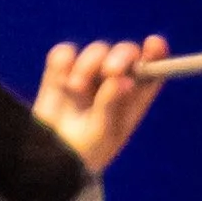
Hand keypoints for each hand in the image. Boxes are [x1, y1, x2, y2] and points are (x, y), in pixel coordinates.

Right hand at [33, 34, 168, 173]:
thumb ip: (111, 105)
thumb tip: (123, 80)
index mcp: (135, 99)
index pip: (153, 70)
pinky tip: (61, 84)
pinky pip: (64, 54)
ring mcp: (89, 75)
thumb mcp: (101, 133)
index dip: (156, 53)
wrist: (45, 157)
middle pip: (126, 53)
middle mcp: (115, 83)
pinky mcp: (61, 72)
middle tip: (110, 71)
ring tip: (76, 89)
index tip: (154, 43)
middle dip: (121, 57)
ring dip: (88, 65)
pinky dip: (63, 63)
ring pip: (97, 50)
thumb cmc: (84, 152)